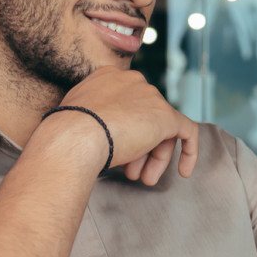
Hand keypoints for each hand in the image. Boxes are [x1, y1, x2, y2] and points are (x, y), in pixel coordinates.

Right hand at [54, 66, 198, 184]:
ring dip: (154, 157)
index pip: (126, 105)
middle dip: (141, 148)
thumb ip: (93, 119)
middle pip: (145, 117)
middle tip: (132, 173)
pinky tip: (184, 172)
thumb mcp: (77, 118)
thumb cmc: (67, 133)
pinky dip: (189, 151)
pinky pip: (188, 132)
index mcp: (108, 76)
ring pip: (162, 129)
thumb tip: (102, 136)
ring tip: (143, 179)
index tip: (118, 152)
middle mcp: (133, 80)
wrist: (74, 135)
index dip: (125, 132)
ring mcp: (151, 97)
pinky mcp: (167, 116)